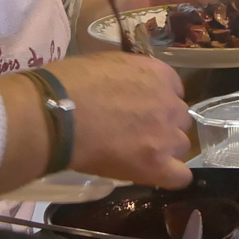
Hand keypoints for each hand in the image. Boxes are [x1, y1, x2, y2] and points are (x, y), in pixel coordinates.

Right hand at [46, 53, 193, 187]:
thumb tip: (126, 87)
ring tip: (137, 155)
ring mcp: (166, 135)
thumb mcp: (107, 62)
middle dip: (162, 125)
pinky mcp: (157, 165)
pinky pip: (180, 176)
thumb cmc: (70, 84)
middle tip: (136, 132)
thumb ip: (128, 76)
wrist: (57, 115)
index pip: (173, 91)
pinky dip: (169, 176)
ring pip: (180, 146)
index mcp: (158, 74)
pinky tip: (152, 174)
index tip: (140, 109)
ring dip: (163, 149)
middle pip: (179, 119)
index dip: (157, 102)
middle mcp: (169, 103)